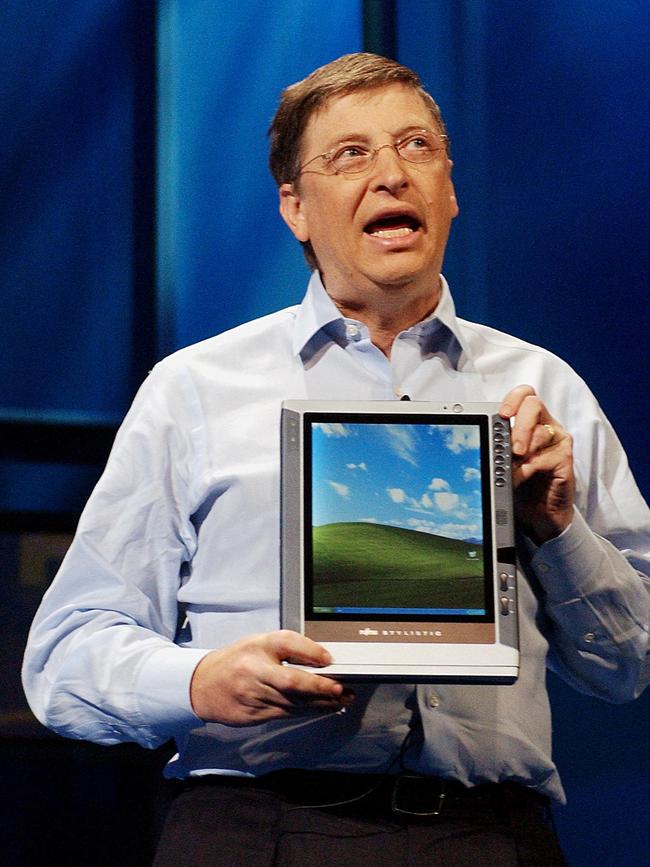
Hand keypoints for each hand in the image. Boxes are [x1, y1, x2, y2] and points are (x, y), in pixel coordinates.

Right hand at [189, 629, 352, 725]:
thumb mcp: (259, 643)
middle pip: (291, 681)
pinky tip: (322, 709)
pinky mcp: (253, 714)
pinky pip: (285, 713)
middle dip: (320, 687)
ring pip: (292, 702)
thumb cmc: (237, 660)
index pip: (287, 644)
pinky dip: (306, 711)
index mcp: (257, 646)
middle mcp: (254, 670)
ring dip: (320, 703)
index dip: (310, 651)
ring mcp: (252, 695)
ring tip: (341, 700)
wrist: (203, 685)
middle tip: (341, 689)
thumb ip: (288, 648)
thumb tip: (322, 659)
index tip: (329, 659)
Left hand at [499, 385, 574, 544]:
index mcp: (530, 420)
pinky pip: (546, 457)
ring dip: (521, 452)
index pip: (524, 395)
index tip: (502, 414)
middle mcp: (546, 425)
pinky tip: (521, 477)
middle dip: (519, 425)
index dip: (513, 399)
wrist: (538, 511)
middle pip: (533, 404)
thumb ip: (499, 447)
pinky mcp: (565, 458)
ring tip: (511, 469)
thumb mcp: (504, 461)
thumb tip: (486, 440)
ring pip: (540, 431)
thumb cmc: (522, 483)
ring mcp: (557, 440)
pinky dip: (528, 469)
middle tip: (512, 448)